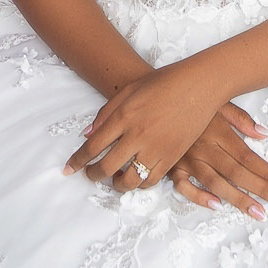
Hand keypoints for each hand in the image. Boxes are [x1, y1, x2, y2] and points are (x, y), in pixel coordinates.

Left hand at [64, 64, 220, 197]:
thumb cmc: (163, 82)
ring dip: (116, 185)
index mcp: (124, 116)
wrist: (199, 85)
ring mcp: (156, 148)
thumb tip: (87, 134)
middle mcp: (137, 135)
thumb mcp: (129, 90)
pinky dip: (140, 184)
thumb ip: (106, 112)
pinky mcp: (172, 157)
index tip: (69, 169)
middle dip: (93, 175)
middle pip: (106, 167)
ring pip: (129, 180)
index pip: (93, 146)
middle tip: (90, 175)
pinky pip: (151, 180)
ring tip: (114, 179)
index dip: (77, 161)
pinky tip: (136, 177)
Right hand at [168, 103, 267, 218]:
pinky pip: (184, 186)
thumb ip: (240, 118)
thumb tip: (263, 133)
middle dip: (261, 189)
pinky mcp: (171, 167)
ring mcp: (187, 159)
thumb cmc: (187, 100)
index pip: (248, 157)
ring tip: (257, 212)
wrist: (151, 102)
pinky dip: (199, 196)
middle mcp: (205, 147)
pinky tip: (216, 205)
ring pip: (216, 183)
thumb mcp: (216, 101)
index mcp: (218, 131)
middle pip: (237, 172)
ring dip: (238, 199)